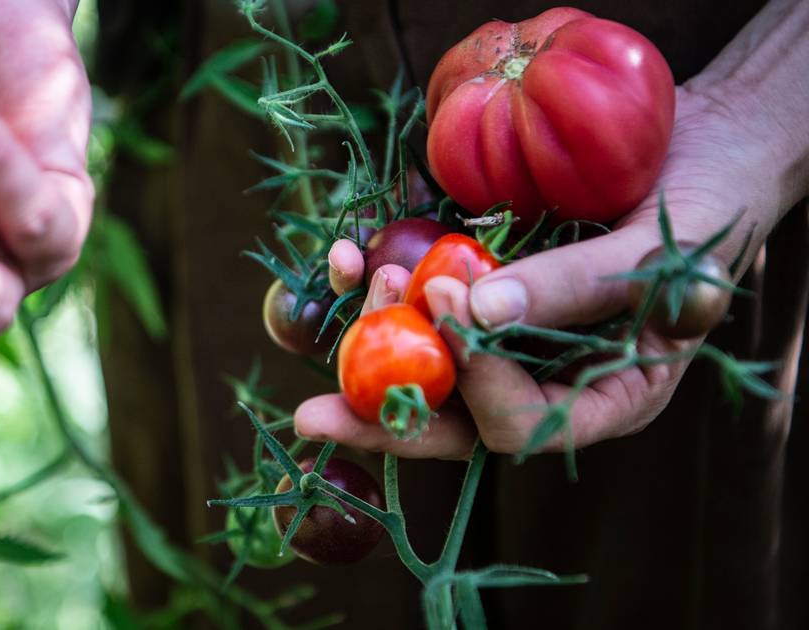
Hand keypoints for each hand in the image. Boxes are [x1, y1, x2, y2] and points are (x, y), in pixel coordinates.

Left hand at [296, 87, 786, 458]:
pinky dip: (382, 284)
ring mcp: (508, 339)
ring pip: (428, 368)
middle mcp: (546, 381)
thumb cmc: (709, 206)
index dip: (478, 383)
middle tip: (313, 416)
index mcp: (604, 399)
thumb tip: (479, 314)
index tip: (447, 302)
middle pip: (455, 420)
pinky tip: (351, 255)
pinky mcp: (478, 293)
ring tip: (360, 274)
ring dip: (378, 335)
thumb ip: (576, 289)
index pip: (526, 425)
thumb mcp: (657, 251)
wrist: (699, 151)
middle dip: (384, 414)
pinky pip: (420, 307)